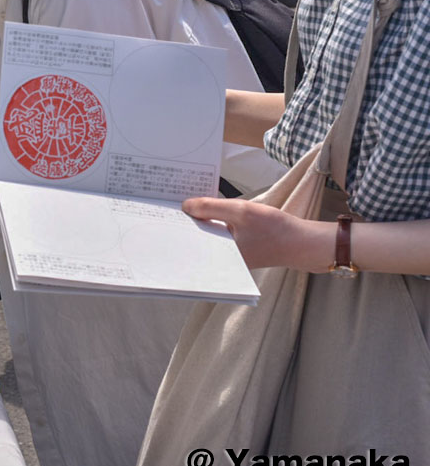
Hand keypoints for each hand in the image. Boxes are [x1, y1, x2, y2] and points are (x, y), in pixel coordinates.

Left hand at [183, 196, 326, 270]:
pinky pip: (216, 236)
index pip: (189, 240)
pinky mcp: (235, 251)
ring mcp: (228, 257)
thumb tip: (185, 206)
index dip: (177, 224)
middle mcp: (221, 261)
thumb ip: (210, 207)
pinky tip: (207, 211)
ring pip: (206, 237)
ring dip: (198, 222)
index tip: (162, 209)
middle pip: (195, 239)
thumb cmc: (275, 228)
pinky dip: (211, 224)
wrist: (302, 242)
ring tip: (186, 205)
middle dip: (185, 223)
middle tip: (170, 204)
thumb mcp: (239, 211)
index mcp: (218, 256)